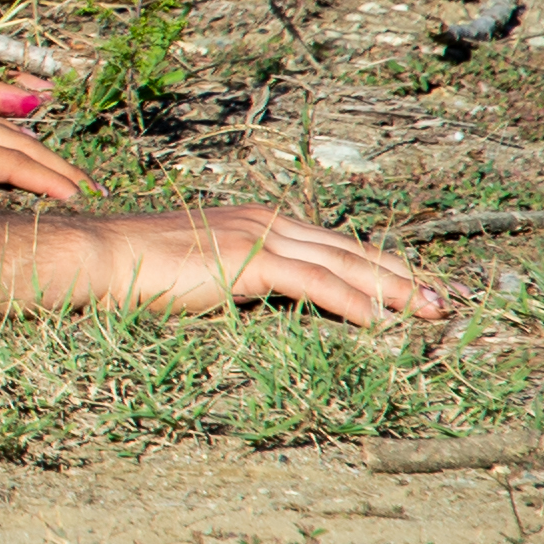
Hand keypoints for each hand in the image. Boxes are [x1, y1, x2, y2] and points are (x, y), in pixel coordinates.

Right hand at [81, 205, 448, 328]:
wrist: (100, 255)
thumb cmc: (138, 269)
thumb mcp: (203, 269)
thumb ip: (241, 276)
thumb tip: (265, 299)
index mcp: (258, 221)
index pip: (334, 243)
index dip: (378, 264)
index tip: (414, 283)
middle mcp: (267, 221)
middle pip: (351, 249)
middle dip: (402, 274)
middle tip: (443, 298)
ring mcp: (260, 237)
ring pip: (344, 264)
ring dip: (393, 289)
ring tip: (429, 310)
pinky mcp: (250, 260)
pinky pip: (316, 285)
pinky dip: (354, 303)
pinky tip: (381, 322)